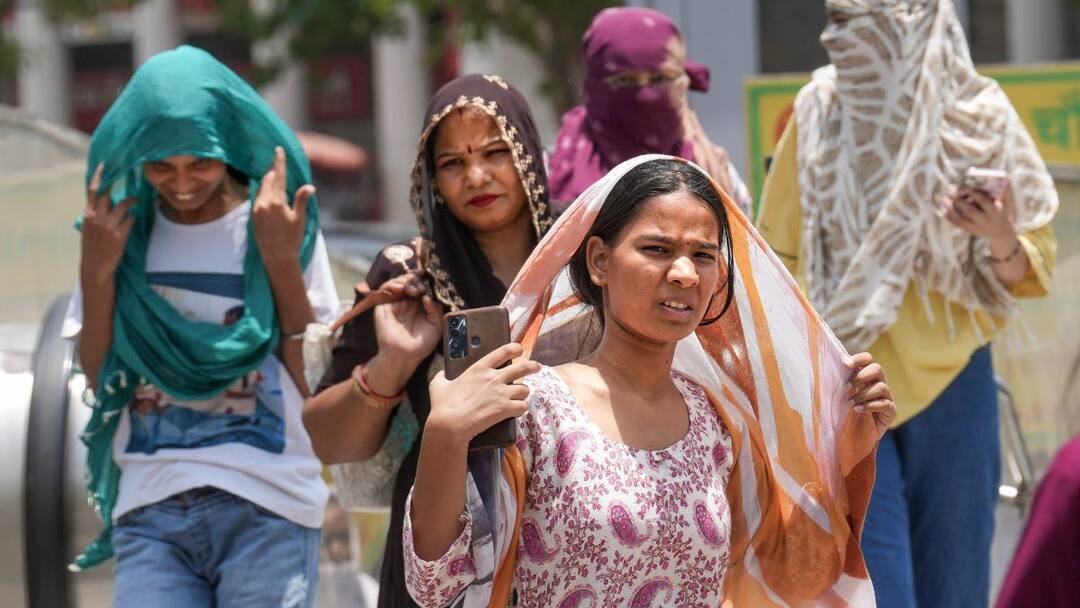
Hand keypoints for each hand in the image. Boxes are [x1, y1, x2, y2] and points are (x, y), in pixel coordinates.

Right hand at [80, 162, 135, 282]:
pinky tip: (133, 220)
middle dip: (118, 183)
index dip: (100, 175)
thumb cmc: (93, 246)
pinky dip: (133, 219)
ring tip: (135, 200)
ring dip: (131, 201)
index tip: (106, 164)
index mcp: (88, 214)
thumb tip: (106, 199)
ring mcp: (108, 227)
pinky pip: (130, 220)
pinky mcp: (119, 236)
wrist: (95, 267)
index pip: (93, 190)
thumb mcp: (89, 227)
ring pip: (123, 206)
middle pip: (109, 194)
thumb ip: (95, 213)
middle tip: (127, 175)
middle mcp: (97, 218)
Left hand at [253, 146, 312, 267]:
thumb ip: (301, 200)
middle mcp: (263, 203)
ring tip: (274, 177)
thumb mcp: (299, 219)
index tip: (278, 149)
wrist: (276, 256)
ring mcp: (256, 209)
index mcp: (276, 201)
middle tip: (278, 163)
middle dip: (273, 170)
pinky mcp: (253, 215)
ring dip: (268, 180)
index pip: (278, 176)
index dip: (279, 161)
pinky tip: (269, 193)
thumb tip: (309, 186)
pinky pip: (258, 197)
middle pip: (267, 179)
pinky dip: (264, 191)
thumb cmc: (291, 238)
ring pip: (261, 187)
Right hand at [373, 275, 442, 364]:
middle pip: (408, 280)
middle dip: (415, 279)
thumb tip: (428, 296)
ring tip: (414, 291)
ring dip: (406, 281)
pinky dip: (392, 284)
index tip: (428, 275)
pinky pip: (385, 289)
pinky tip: (401, 289)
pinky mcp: (383, 306)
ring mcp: (394, 303)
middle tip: (421, 288)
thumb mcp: (436, 325)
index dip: (422, 278)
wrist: (406, 356)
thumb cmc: (422, 344)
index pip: (419, 284)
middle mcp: (406, 301)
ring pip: (397, 281)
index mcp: (419, 304)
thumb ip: (435, 309)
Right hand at [426, 343, 539, 445]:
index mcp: (479, 368)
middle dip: (532, 366)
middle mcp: (494, 378)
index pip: (503, 352)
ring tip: (520, 396)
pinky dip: (521, 409)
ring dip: (523, 393)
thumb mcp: (438, 384)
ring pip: (524, 389)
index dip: (515, 348)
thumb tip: (442, 374)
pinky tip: (518, 411)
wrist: (450, 424)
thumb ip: (442, 376)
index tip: (519, 348)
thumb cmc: (443, 404)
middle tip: (536, 367)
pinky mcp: (505, 409)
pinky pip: (523, 407)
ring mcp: (501, 393)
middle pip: (522, 368)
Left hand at [847, 352, 895, 438]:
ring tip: (849, 404)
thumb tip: (831, 367)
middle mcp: (879, 384)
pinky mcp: (891, 411)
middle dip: (861, 377)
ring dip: (863, 394)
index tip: (846, 365)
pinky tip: (857, 410)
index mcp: (866, 377)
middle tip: (847, 387)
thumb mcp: (841, 396)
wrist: (856, 435)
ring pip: (881, 387)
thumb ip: (839, 382)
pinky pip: (884, 404)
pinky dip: (869, 406)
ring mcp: (887, 397)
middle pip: (877, 369)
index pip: (868, 360)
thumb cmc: (846, 412)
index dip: (860, 359)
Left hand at [940, 183, 1015, 241]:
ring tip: (944, 199)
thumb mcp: (1006, 203)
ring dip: (950, 209)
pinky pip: (957, 224)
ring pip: (961, 219)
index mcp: (994, 211)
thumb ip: (1006, 191)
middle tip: (950, 190)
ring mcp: (976, 226)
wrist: (1000, 233)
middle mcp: (985, 220)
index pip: (983, 201)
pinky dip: (949, 217)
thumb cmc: (1002, 212)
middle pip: (970, 211)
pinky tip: (942, 209)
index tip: (965, 186)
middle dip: (959, 201)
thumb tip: (1006, 176)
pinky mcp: (969, 230)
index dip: (974, 193)